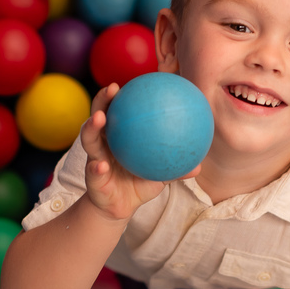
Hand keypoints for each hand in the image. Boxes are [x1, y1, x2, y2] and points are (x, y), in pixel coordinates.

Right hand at [81, 82, 201, 221]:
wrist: (120, 208)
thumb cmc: (139, 184)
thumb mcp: (159, 175)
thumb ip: (175, 168)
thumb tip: (200, 165)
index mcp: (117, 137)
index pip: (118, 111)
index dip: (123, 96)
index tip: (131, 81)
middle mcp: (103, 144)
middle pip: (98, 116)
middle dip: (102, 100)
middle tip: (113, 88)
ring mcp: (94, 158)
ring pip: (89, 140)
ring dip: (91, 128)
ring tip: (99, 118)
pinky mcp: (91, 178)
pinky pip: (93, 172)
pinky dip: (96, 168)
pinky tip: (101, 165)